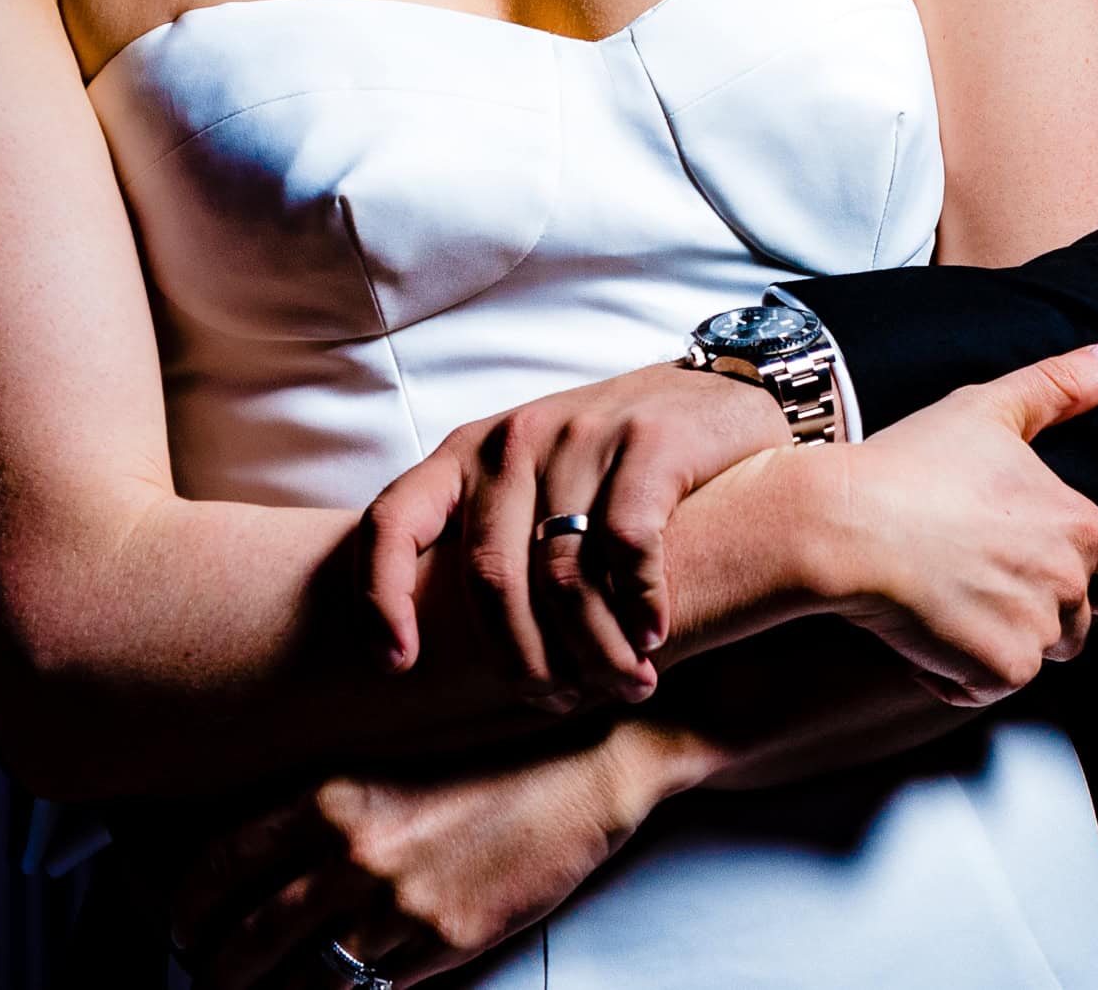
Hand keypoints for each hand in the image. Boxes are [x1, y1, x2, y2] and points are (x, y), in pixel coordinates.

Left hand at [168, 732, 665, 988]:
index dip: (188, 910)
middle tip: (209, 976)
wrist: (580, 773)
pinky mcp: (444, 946)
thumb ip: (326, 806)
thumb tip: (260, 857)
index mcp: (333, 795)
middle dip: (217, 969)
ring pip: (300, 982)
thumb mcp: (391, 763)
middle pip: (247, 940)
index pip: (221, 867)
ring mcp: (399, 906)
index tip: (183, 926)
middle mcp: (355, 854)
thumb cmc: (486, 760)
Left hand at [360, 359, 788, 707]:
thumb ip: (489, 546)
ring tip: (624, 685)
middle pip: (490, 580)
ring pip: (563, 578)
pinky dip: (639, 609)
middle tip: (561, 703)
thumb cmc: (610, 467)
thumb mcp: (532, 490)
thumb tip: (436, 669)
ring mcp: (581, 435)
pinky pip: (628, 549)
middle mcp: (515, 438)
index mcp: (468, 454)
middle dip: (523, 664)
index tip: (396, 666)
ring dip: (593, 654)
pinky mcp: (649, 440)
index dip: (379, 598)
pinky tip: (655, 636)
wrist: (718, 395)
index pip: (392, 521)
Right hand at [799, 338, 1097, 705]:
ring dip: (999, 636)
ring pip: (1035, 653)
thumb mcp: (990, 407)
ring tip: (946, 590)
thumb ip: (1065, 383)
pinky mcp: (995, 671)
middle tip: (979, 570)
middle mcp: (1065, 584)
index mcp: (1076, 525)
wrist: (843, 523)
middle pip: (1082, 622)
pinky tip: (924, 624)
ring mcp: (1033, 633)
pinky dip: (959, 669)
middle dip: (1040, 606)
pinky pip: (988, 686)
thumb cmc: (912, 461)